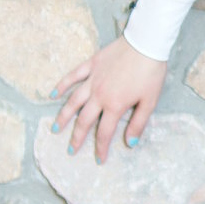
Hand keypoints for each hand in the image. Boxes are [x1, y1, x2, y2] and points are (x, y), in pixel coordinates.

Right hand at [50, 36, 167, 163]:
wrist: (146, 43)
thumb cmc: (151, 73)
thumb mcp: (150, 101)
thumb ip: (138, 123)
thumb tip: (129, 144)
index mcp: (115, 105)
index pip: (104, 133)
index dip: (101, 148)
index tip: (99, 160)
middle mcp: (99, 95)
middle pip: (84, 120)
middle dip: (77, 137)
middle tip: (70, 150)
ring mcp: (93, 79)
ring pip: (73, 101)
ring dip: (63, 116)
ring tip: (55, 128)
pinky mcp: (91, 64)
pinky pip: (73, 76)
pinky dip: (62, 85)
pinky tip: (53, 94)